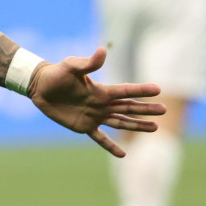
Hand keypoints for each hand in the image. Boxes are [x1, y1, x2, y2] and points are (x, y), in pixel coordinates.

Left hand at [27, 47, 164, 157]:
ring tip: (154, 128)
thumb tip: (103, 51)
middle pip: (128, 107)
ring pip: (120, 122)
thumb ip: (88, 62)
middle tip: (164, 110)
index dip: (141, 90)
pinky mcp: (84, 126)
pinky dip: (110, 146)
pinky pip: (100, 138)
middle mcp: (101, 104)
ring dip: (136, 125)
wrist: (40, 87)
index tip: (158, 90)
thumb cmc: (56, 74)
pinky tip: (123, 155)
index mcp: (101, 90)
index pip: (125, 91)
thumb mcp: (71, 66)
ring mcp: (94, 116)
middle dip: (145, 109)